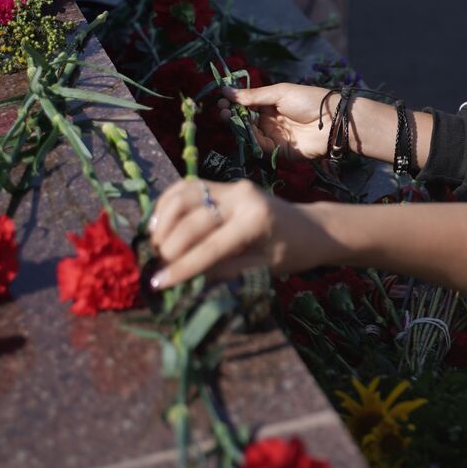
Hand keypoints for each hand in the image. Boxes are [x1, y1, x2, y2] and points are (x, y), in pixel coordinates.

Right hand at [148, 179, 335, 288]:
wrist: (312, 227)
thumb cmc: (292, 253)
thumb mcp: (263, 269)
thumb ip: (227, 271)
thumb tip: (186, 279)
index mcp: (256, 221)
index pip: (211, 247)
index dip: (182, 267)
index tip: (157, 283)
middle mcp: (242, 197)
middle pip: (192, 220)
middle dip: (170, 245)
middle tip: (157, 266)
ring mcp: (233, 186)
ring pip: (184, 195)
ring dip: (163, 220)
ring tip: (155, 244)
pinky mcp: (226, 184)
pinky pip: (188, 187)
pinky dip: (168, 202)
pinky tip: (159, 223)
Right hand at [222, 83, 337, 160]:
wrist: (334, 121)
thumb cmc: (309, 100)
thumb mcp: (280, 93)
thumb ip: (253, 95)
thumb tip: (226, 90)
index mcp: (272, 104)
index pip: (247, 105)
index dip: (233, 103)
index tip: (221, 100)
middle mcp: (271, 121)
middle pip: (245, 121)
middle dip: (231, 116)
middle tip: (220, 111)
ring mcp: (274, 136)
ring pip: (249, 134)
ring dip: (237, 127)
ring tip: (227, 117)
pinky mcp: (279, 151)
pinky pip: (260, 147)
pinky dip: (250, 140)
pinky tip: (244, 130)